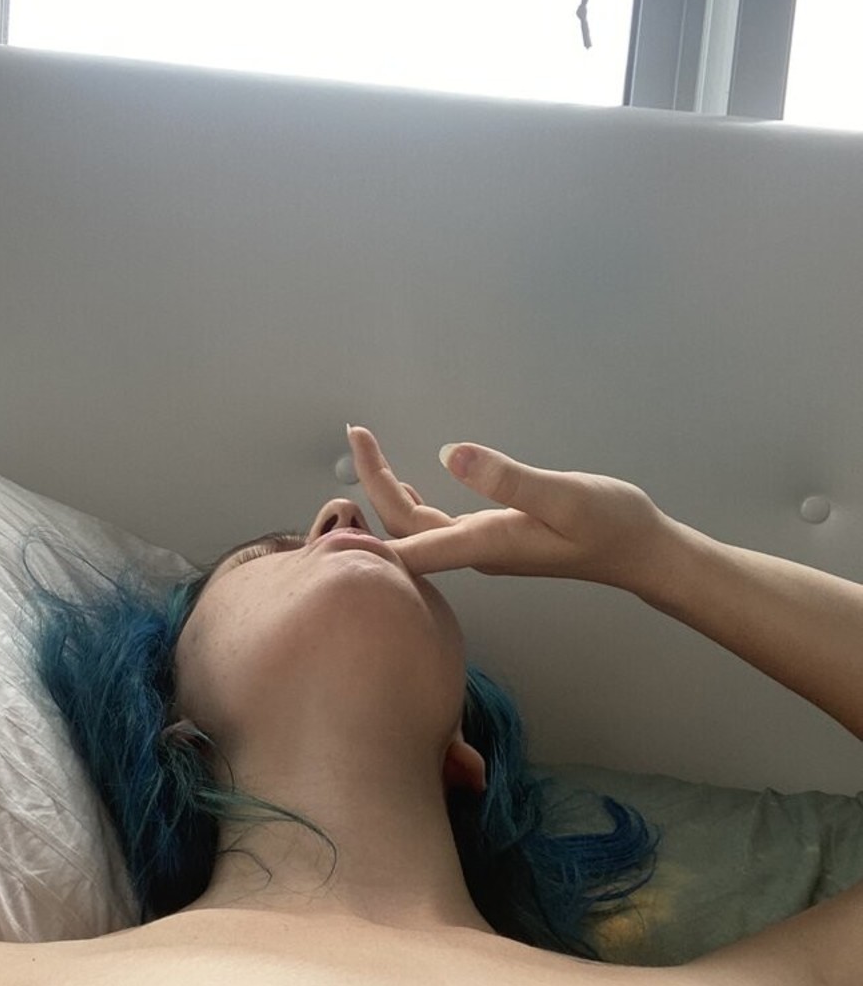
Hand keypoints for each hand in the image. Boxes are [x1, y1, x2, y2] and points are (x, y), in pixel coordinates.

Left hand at [346, 425, 671, 593]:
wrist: (643, 553)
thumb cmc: (611, 525)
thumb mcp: (563, 495)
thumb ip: (507, 478)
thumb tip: (449, 454)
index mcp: (483, 544)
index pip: (405, 545)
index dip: (363, 526)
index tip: (342, 489)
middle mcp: (475, 550)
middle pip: (404, 527)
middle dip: (374, 481)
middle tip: (358, 432)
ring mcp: (484, 546)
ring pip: (420, 526)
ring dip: (389, 490)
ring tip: (369, 449)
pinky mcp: (496, 537)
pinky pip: (438, 526)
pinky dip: (414, 502)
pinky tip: (410, 485)